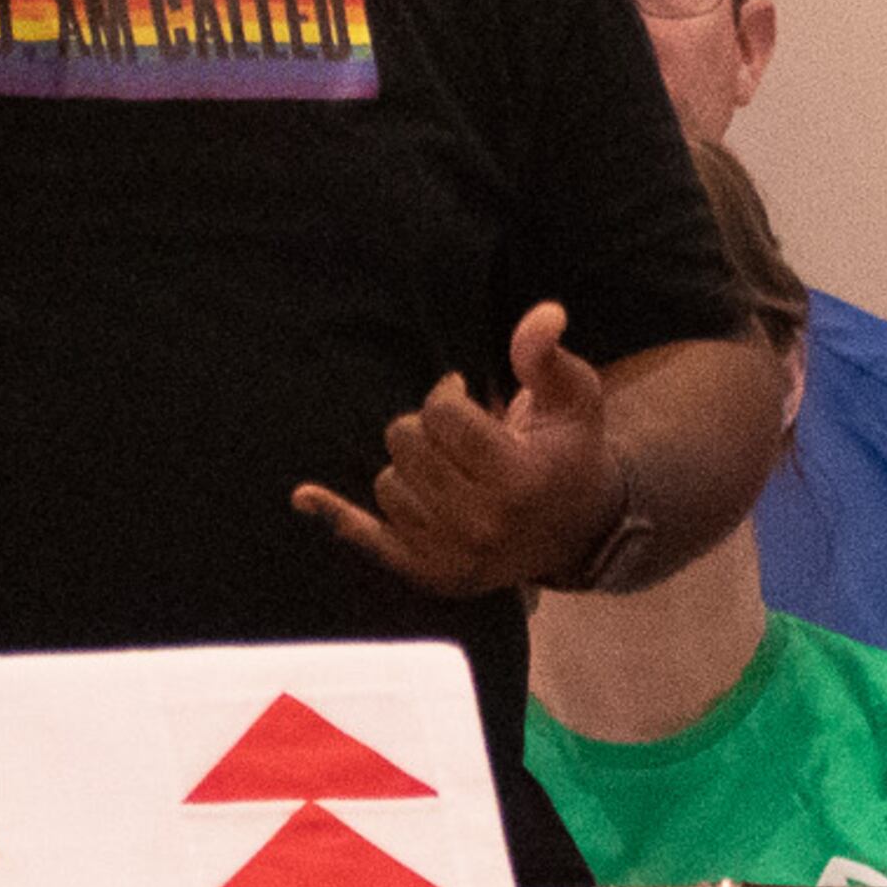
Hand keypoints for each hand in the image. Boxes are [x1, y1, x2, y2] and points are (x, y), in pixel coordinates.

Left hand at [293, 299, 622, 596]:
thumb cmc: (571, 453)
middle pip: (405, 443)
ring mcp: (451, 555)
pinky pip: (365, 536)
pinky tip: (305, 496)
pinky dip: (336, 514)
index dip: (447, 394)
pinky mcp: (428, 573)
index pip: (440, 415)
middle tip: (458, 438)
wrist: (581, 533)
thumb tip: (542, 314)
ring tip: (450, 471)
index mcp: (516, 479)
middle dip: (426, 428)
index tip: (464, 396)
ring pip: (386, 483)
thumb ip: (546, 356)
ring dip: (409, 467)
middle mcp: (481, 524)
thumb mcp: (573, 398)